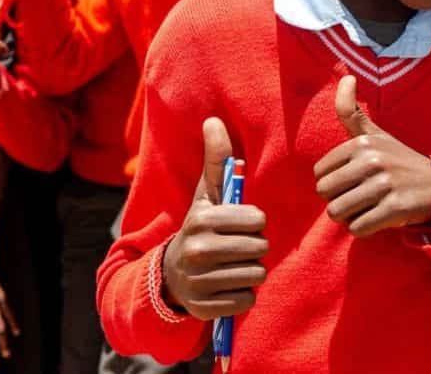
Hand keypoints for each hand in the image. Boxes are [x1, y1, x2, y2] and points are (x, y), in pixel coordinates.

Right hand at [162, 117, 268, 320]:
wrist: (171, 274)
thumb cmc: (200, 227)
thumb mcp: (206, 195)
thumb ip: (216, 160)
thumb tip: (214, 120)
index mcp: (202, 220)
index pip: (258, 221)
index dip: (254, 223)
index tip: (240, 225)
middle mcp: (198, 251)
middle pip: (260, 248)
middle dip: (253, 248)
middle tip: (235, 247)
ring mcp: (200, 282)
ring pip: (256, 275)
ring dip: (250, 271)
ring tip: (230, 265)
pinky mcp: (205, 309)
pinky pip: (247, 301)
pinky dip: (242, 296)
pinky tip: (226, 286)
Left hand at [314, 76, 430, 237]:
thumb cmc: (398, 161)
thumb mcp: (375, 135)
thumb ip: (352, 111)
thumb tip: (346, 77)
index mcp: (362, 144)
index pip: (319, 174)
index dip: (332, 182)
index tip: (352, 180)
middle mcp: (372, 161)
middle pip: (325, 194)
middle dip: (338, 200)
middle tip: (359, 197)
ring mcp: (384, 185)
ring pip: (338, 213)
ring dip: (349, 217)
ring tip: (366, 208)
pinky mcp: (395, 209)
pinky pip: (357, 228)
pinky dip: (362, 229)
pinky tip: (376, 219)